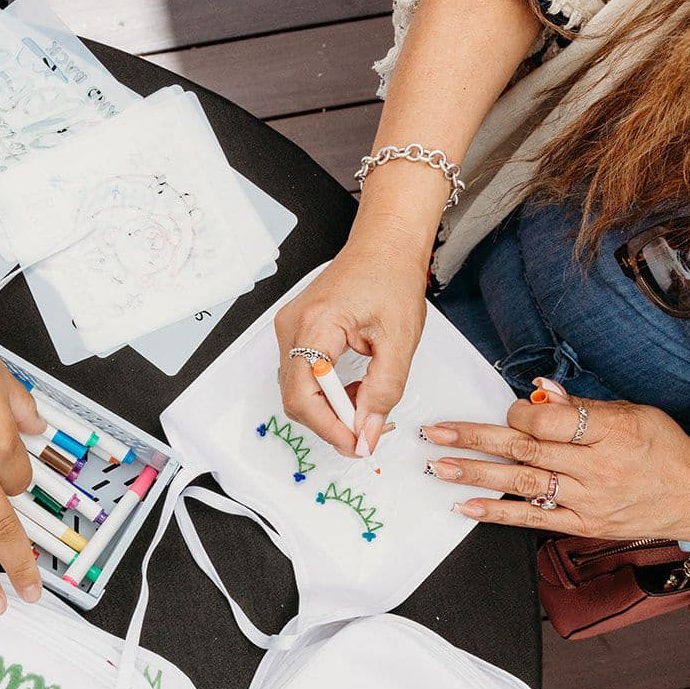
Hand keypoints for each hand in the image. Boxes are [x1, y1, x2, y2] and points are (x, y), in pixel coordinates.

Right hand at [275, 232, 428, 457]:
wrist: (384, 245)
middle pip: (296, 397)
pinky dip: (328, 391)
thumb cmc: (391, 277)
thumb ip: (384, 391)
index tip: (357, 443)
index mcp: (315, 325)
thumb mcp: (399, 340)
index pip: (305, 395)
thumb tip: (367, 430)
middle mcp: (292, 328)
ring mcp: (290, 329)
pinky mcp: (297, 331)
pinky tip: (354, 390)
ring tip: (366, 407)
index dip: (329, 427)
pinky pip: (303, 375)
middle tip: (365, 434)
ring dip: (331, 408)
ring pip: (299, 390)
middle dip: (330, 422)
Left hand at [421, 381, 689, 543]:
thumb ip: (582, 406)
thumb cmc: (665, 449)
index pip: (550, 421)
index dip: (518, 415)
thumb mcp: (634, 413)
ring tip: (440, 466)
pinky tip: (465, 506)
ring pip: (522, 484)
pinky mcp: (584, 525)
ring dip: (475, 475)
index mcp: (613, 432)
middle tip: (436, 433)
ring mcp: (589, 499)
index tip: (504, 411)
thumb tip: (538, 392)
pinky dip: (496, 513)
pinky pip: (532, 519)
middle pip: (526, 450)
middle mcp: (599, 467)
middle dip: (474, 439)